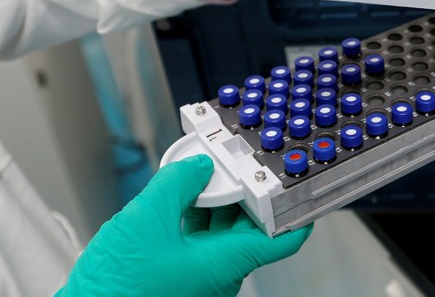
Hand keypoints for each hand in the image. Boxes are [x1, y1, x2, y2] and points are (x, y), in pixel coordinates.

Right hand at [56, 154, 311, 296]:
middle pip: (249, 228)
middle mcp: (220, 274)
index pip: (281, 239)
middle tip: (240, 165)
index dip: (296, 212)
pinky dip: (197, 217)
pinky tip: (182, 197)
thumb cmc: (116, 289)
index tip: (303, 189)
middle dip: (246, 193)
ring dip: (218, 202)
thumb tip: (198, 166)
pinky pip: (201, 243)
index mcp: (226, 263)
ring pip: (224, 234)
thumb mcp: (146, 219)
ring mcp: (201, 277)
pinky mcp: (181, 278)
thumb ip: (178, 184)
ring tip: (205, 174)